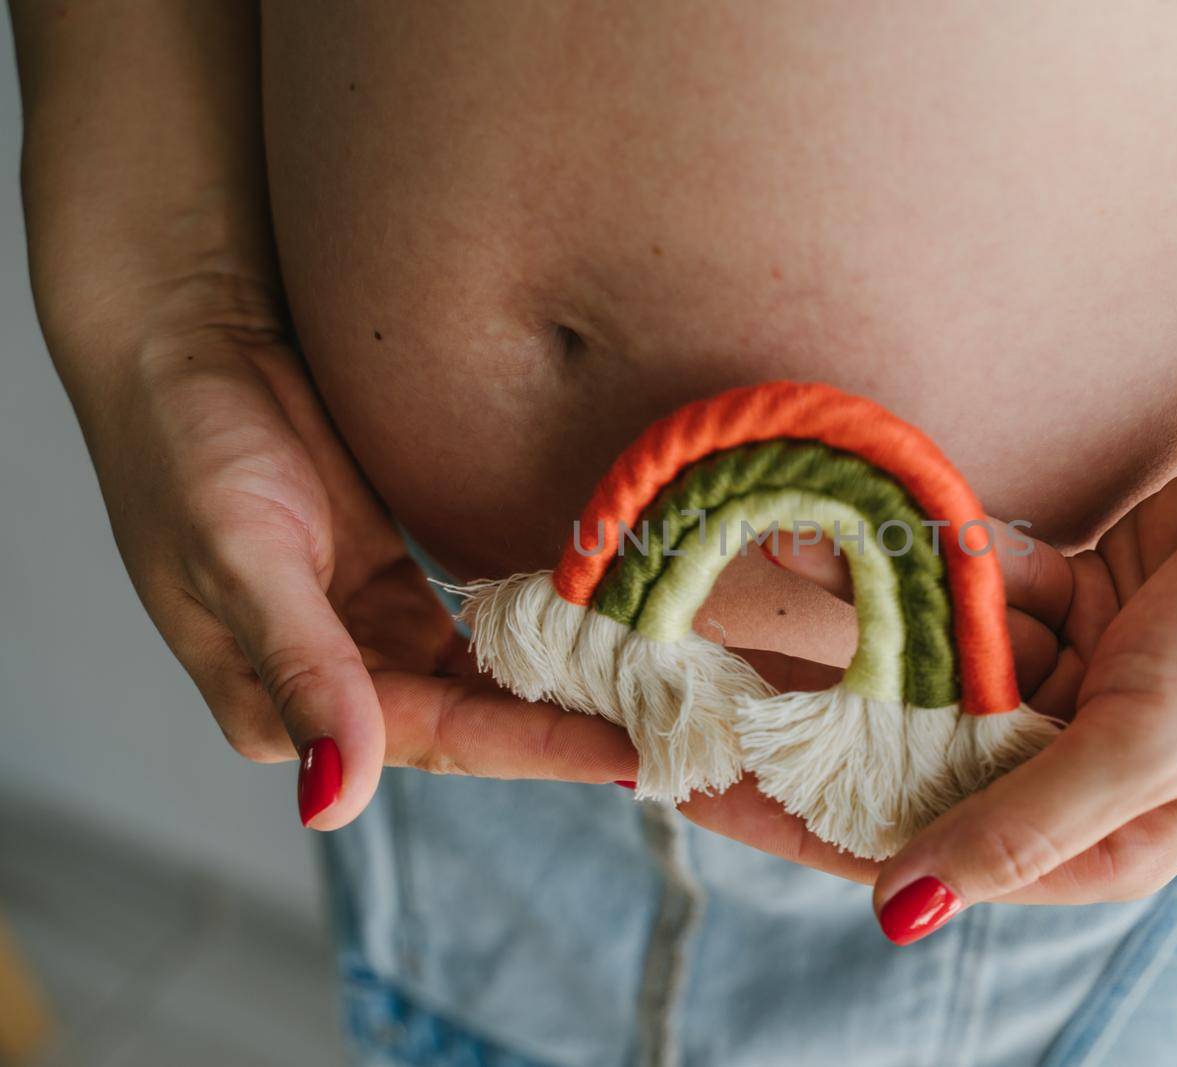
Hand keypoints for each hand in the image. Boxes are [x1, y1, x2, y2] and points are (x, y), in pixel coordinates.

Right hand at [71, 288, 634, 829]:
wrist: (186, 334)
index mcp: (281, 703)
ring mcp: (365, 629)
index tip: (632, 755)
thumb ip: (300, 669)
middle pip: (472, 722)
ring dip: (560, 684)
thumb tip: (333, 800)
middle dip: (567, 727)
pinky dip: (536, 628)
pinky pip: (478, 624)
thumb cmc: (189, 443)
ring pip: (483, 679)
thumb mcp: (241, 556)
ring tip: (658, 684)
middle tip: (673, 725)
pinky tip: (603, 627)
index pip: (439, 739)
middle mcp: (332, 680)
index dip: (539, 750)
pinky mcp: (389, 580)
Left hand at [677, 512, 1084, 885]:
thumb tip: (899, 913)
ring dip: (868, 598)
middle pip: (909, 748)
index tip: (690, 778)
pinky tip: (870, 514)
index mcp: (1098, 845)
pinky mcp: (1078, 598)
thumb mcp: (1146, 748)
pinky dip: (936, 546)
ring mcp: (1076, 679)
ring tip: (775, 544)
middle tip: (693, 674)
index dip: (793, 816)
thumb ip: (1019, 830)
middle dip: (809, 705)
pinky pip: (982, 577)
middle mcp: (1077, 771)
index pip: (909, 841)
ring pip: (937, 648)